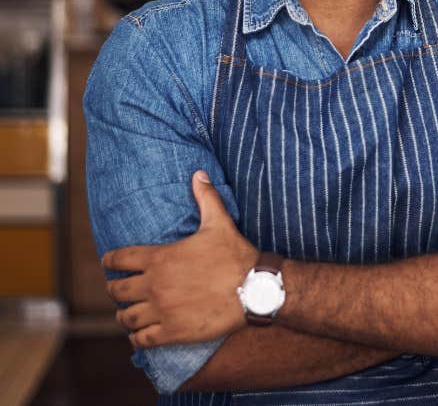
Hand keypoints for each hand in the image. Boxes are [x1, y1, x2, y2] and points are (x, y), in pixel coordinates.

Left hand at [102, 170, 257, 348]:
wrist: (254, 289)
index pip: (120, 259)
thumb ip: (206, 197)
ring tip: (126, 312)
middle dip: (114, 288)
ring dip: (123, 314)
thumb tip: (199, 173)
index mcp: (161, 258)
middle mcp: (155, 285)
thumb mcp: (220, 222)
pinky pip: (142, 339)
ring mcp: (162, 311)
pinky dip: (136, 336)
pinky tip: (139, 333)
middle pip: (117, 290)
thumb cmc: (235, 255)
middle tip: (117, 287)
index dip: (110, 260)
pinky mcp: (172, 332)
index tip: (108, 262)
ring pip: (126, 317)